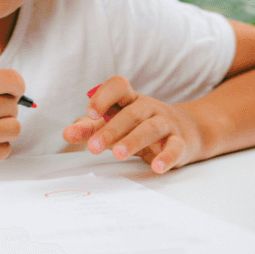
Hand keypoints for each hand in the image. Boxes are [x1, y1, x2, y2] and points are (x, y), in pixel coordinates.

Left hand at [62, 76, 201, 173]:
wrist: (187, 131)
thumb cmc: (139, 127)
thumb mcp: (113, 124)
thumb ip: (90, 128)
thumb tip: (67, 133)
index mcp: (129, 100)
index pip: (118, 86)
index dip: (104, 96)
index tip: (91, 112)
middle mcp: (148, 108)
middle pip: (131, 113)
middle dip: (111, 130)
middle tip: (93, 146)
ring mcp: (165, 123)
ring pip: (151, 128)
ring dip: (133, 141)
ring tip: (117, 154)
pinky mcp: (180, 142)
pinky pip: (175, 147)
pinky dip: (167, 156)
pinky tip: (157, 167)